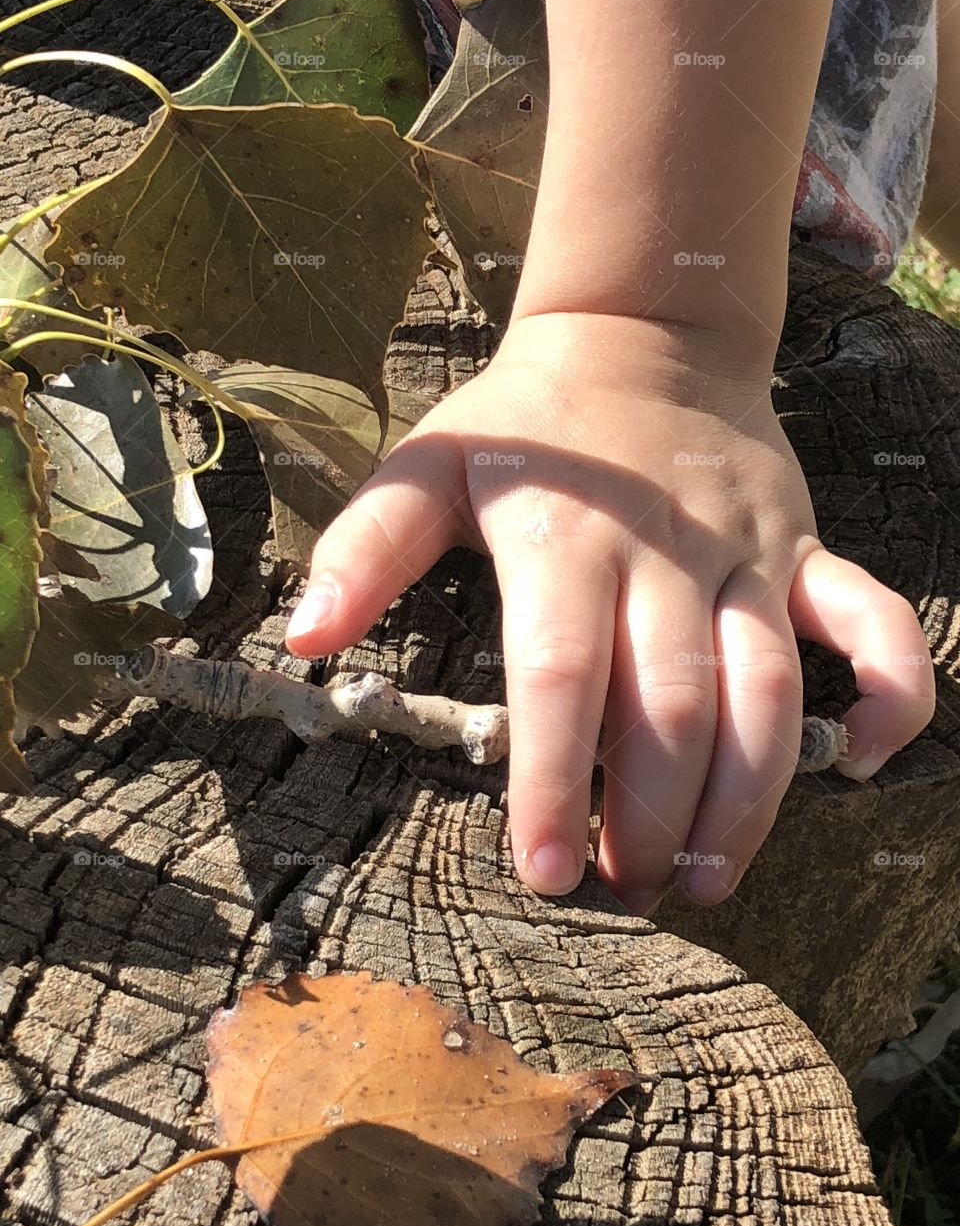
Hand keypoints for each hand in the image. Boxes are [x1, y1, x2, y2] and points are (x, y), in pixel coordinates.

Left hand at [286, 312, 934, 911]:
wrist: (645, 336)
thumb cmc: (529, 422)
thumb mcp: (428, 464)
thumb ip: (366, 548)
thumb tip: (302, 640)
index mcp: (566, 541)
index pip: (561, 680)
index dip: (555, 784)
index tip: (544, 873)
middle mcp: (666, 554)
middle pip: (672, 707)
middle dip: (651, 816)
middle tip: (624, 889)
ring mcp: (748, 553)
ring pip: (773, 690)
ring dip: (751, 796)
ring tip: (709, 874)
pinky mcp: (802, 550)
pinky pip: (874, 622)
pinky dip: (892, 692)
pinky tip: (867, 763)